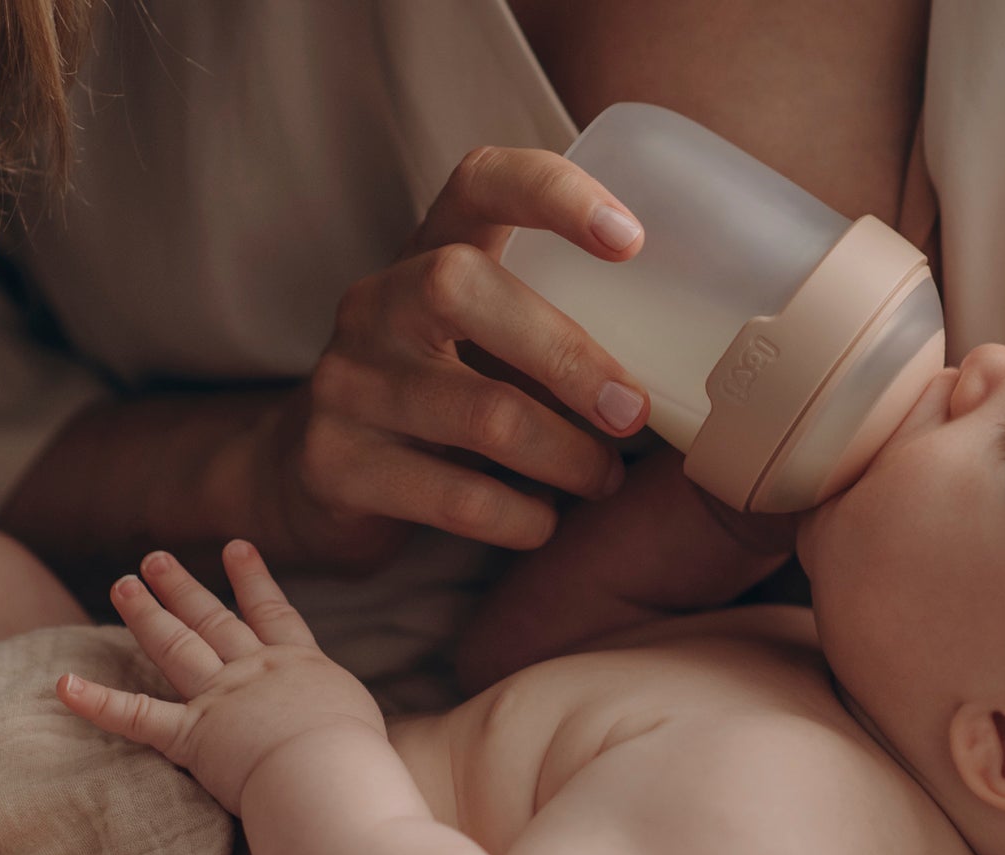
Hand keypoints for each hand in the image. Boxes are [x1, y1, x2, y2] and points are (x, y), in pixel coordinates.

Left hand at [57, 541, 384, 813]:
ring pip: (175, 647)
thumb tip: (350, 734)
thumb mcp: (361, 724)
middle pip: (213, 620)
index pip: (273, 613)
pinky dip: (98, 702)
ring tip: (123, 583)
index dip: (254, 580)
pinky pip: (137, 717)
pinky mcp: (193, 736)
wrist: (330, 774)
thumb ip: (342, 717)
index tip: (237, 548)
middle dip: (182, 587)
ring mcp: (221, 699)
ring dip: (146, 613)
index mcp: (300, 666)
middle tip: (155, 560)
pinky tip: (63, 683)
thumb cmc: (358, 759)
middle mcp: (256, 671)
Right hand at [230, 146, 654, 566]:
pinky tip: (544, 522)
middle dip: (568, 355)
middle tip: (633, 414)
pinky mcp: (335, 463)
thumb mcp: (486, 343)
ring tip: (602, 479)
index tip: (630, 239)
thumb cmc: (441, 398)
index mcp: (427, 253)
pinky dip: (520, 516)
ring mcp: (346, 381)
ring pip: (477, 412)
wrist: (309, 477)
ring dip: (563, 455)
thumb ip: (560, 327)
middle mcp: (376, 303)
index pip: (480, 182)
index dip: (553, 193)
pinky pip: (452, 496)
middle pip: (463, 288)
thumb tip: (695, 364)